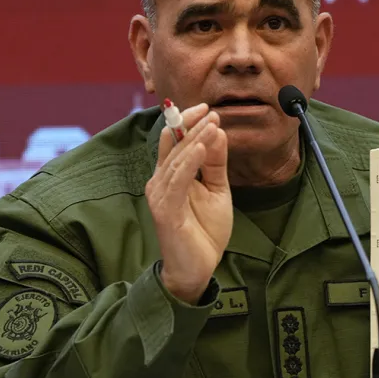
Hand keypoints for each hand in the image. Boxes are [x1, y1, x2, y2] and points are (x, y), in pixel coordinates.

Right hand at [145, 103, 232, 303]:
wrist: (197, 269)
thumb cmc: (203, 231)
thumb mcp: (216, 191)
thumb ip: (215, 164)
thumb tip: (218, 132)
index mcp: (171, 176)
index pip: (175, 142)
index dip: (188, 123)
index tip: (208, 109)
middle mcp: (161, 182)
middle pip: (175, 146)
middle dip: (193, 126)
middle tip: (211, 111)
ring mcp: (161, 195)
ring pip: (177, 160)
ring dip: (195, 139)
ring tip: (212, 124)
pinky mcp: (165, 210)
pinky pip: (177, 180)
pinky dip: (189, 162)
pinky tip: (201, 147)